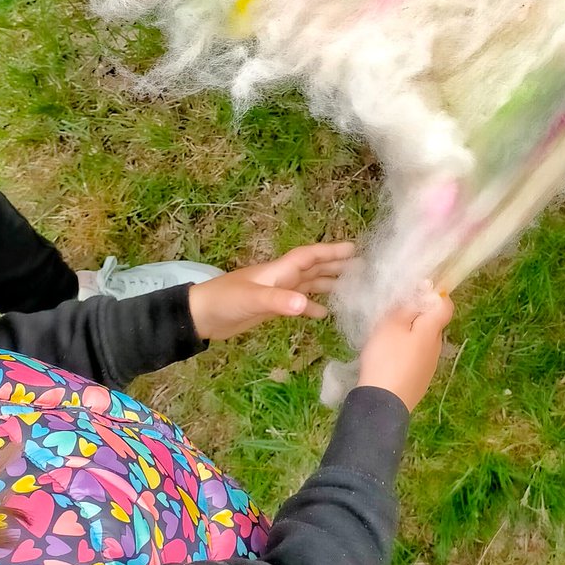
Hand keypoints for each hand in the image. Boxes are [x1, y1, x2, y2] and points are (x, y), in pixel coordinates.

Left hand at [187, 242, 356, 340]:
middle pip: (314, 269)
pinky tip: (323, 314)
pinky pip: (298, 304)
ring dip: (328, 285)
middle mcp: (282, 278)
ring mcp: (277, 293)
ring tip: (351, 288)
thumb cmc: (225, 300)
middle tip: (363, 267)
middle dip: (336, 266)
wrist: (201, 316)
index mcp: (279, 271)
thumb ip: (279, 302)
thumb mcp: (253, 300)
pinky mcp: (272, 307)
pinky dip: (311, 307)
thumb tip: (307, 306)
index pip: (310, 257)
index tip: (354, 248)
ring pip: (308, 285)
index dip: (331, 251)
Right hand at [356, 290, 454, 411]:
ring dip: (410, 335)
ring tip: (386, 339)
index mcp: (432, 331)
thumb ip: (407, 307)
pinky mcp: (420, 380)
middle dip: (417, 315)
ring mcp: (429, 366)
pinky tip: (388, 359)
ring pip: (423, 341)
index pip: (446, 306)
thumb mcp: (391, 326)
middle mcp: (436, 347)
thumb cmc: (386, 358)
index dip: (435, 295)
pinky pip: (416, 357)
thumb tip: (425, 291)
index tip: (416, 293)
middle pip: (433, 323)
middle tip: (393, 317)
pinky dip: (406, 352)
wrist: (383, 403)